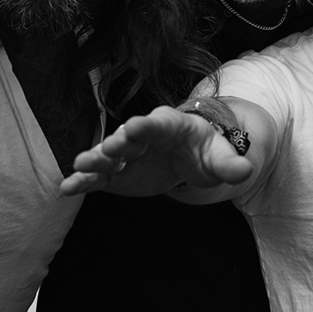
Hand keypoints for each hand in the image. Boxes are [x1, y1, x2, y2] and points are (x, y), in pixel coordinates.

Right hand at [60, 104, 252, 196]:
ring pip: (108, 156)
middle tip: (108, 149)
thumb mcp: (221, 157)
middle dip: (118, 142)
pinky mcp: (117, 174)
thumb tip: (246, 170)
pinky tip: (66, 188)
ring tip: (80, 165)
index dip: (149, 125)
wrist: (190, 156)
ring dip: (95, 160)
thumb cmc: (205, 152)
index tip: (135, 125)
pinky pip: (98, 178)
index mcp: (172, 125)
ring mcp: (128, 155)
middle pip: (129, 138)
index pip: (160, 123)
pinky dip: (83, 181)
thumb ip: (231, 164)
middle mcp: (144, 136)